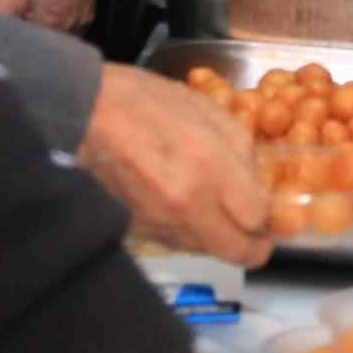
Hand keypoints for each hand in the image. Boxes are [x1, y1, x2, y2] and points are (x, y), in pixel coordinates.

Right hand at [81, 65, 271, 266]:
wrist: (82, 114)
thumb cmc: (142, 101)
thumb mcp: (203, 108)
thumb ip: (240, 147)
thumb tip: (257, 181)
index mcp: (209, 166)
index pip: (257, 217)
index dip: (268, 217)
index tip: (270, 215)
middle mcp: (187, 203)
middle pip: (235, 250)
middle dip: (253, 248)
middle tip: (258, 240)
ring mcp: (160, 222)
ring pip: (205, 250)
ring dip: (219, 240)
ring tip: (219, 218)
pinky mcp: (138, 231)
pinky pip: (176, 243)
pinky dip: (188, 234)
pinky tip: (186, 211)